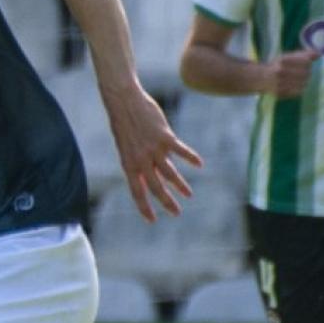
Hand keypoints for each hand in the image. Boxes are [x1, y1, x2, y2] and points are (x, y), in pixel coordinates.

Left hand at [105, 85, 202, 221]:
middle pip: (156, 187)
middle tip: (177, 213)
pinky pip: (181, 151)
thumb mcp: (126, 149)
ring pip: (170, 173)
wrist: (124, 102)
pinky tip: (200, 164)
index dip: (144, 207)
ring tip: (188, 195)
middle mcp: (141, 160)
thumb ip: (137, 165)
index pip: (137, 192)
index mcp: (128, 164)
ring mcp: (153, 149)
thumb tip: (147, 182)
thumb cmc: (125, 126)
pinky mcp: (165, 137)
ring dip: (180, 185)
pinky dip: (191, 157)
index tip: (152, 220)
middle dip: (167, 202)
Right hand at [261, 49, 315, 97]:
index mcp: (283, 60)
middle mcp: (280, 71)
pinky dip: (300, 88)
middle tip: (302, 72)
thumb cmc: (278, 65)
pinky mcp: (280, 93)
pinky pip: (298, 92)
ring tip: (299, 79)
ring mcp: (280, 83)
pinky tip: (296, 85)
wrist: (261, 78)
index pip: (306, 62)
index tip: (305, 63)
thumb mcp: (289, 56)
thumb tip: (319, 54)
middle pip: (305, 73)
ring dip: (304, 81)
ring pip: (303, 83)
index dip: (308, 63)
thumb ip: (304, 54)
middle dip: (306, 72)